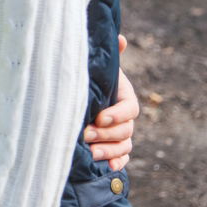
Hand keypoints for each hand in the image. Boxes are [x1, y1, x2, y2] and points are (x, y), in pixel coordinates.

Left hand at [84, 34, 137, 170]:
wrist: (77, 91)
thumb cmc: (86, 76)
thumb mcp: (94, 66)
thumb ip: (107, 55)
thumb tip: (120, 38)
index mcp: (124, 96)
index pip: (129, 109)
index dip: (117, 115)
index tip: (99, 117)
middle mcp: (124, 117)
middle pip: (126, 130)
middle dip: (107, 134)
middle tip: (85, 134)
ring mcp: (120, 133)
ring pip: (124, 146)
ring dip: (108, 151)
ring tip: (89, 153)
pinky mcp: (112, 146)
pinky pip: (121, 158)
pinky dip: (115, 163)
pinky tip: (105, 168)